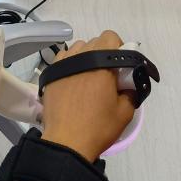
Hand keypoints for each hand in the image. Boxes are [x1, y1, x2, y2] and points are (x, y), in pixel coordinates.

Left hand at [41, 31, 135, 161]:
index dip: (119, 49)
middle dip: (104, 55)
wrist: (66, 142)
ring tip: (89, 79)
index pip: (110, 37)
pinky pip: (64, 58)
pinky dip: (70, 64)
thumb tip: (128, 83)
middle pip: (95, 42)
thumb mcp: (125, 112)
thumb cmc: (97, 126)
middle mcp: (80, 55)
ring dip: (86, 57)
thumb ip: (131, 91)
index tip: (120, 68)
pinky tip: (73, 81)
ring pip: (78, 48)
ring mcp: (62, 62)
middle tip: (107, 77)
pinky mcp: (50, 72)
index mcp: (100, 62)